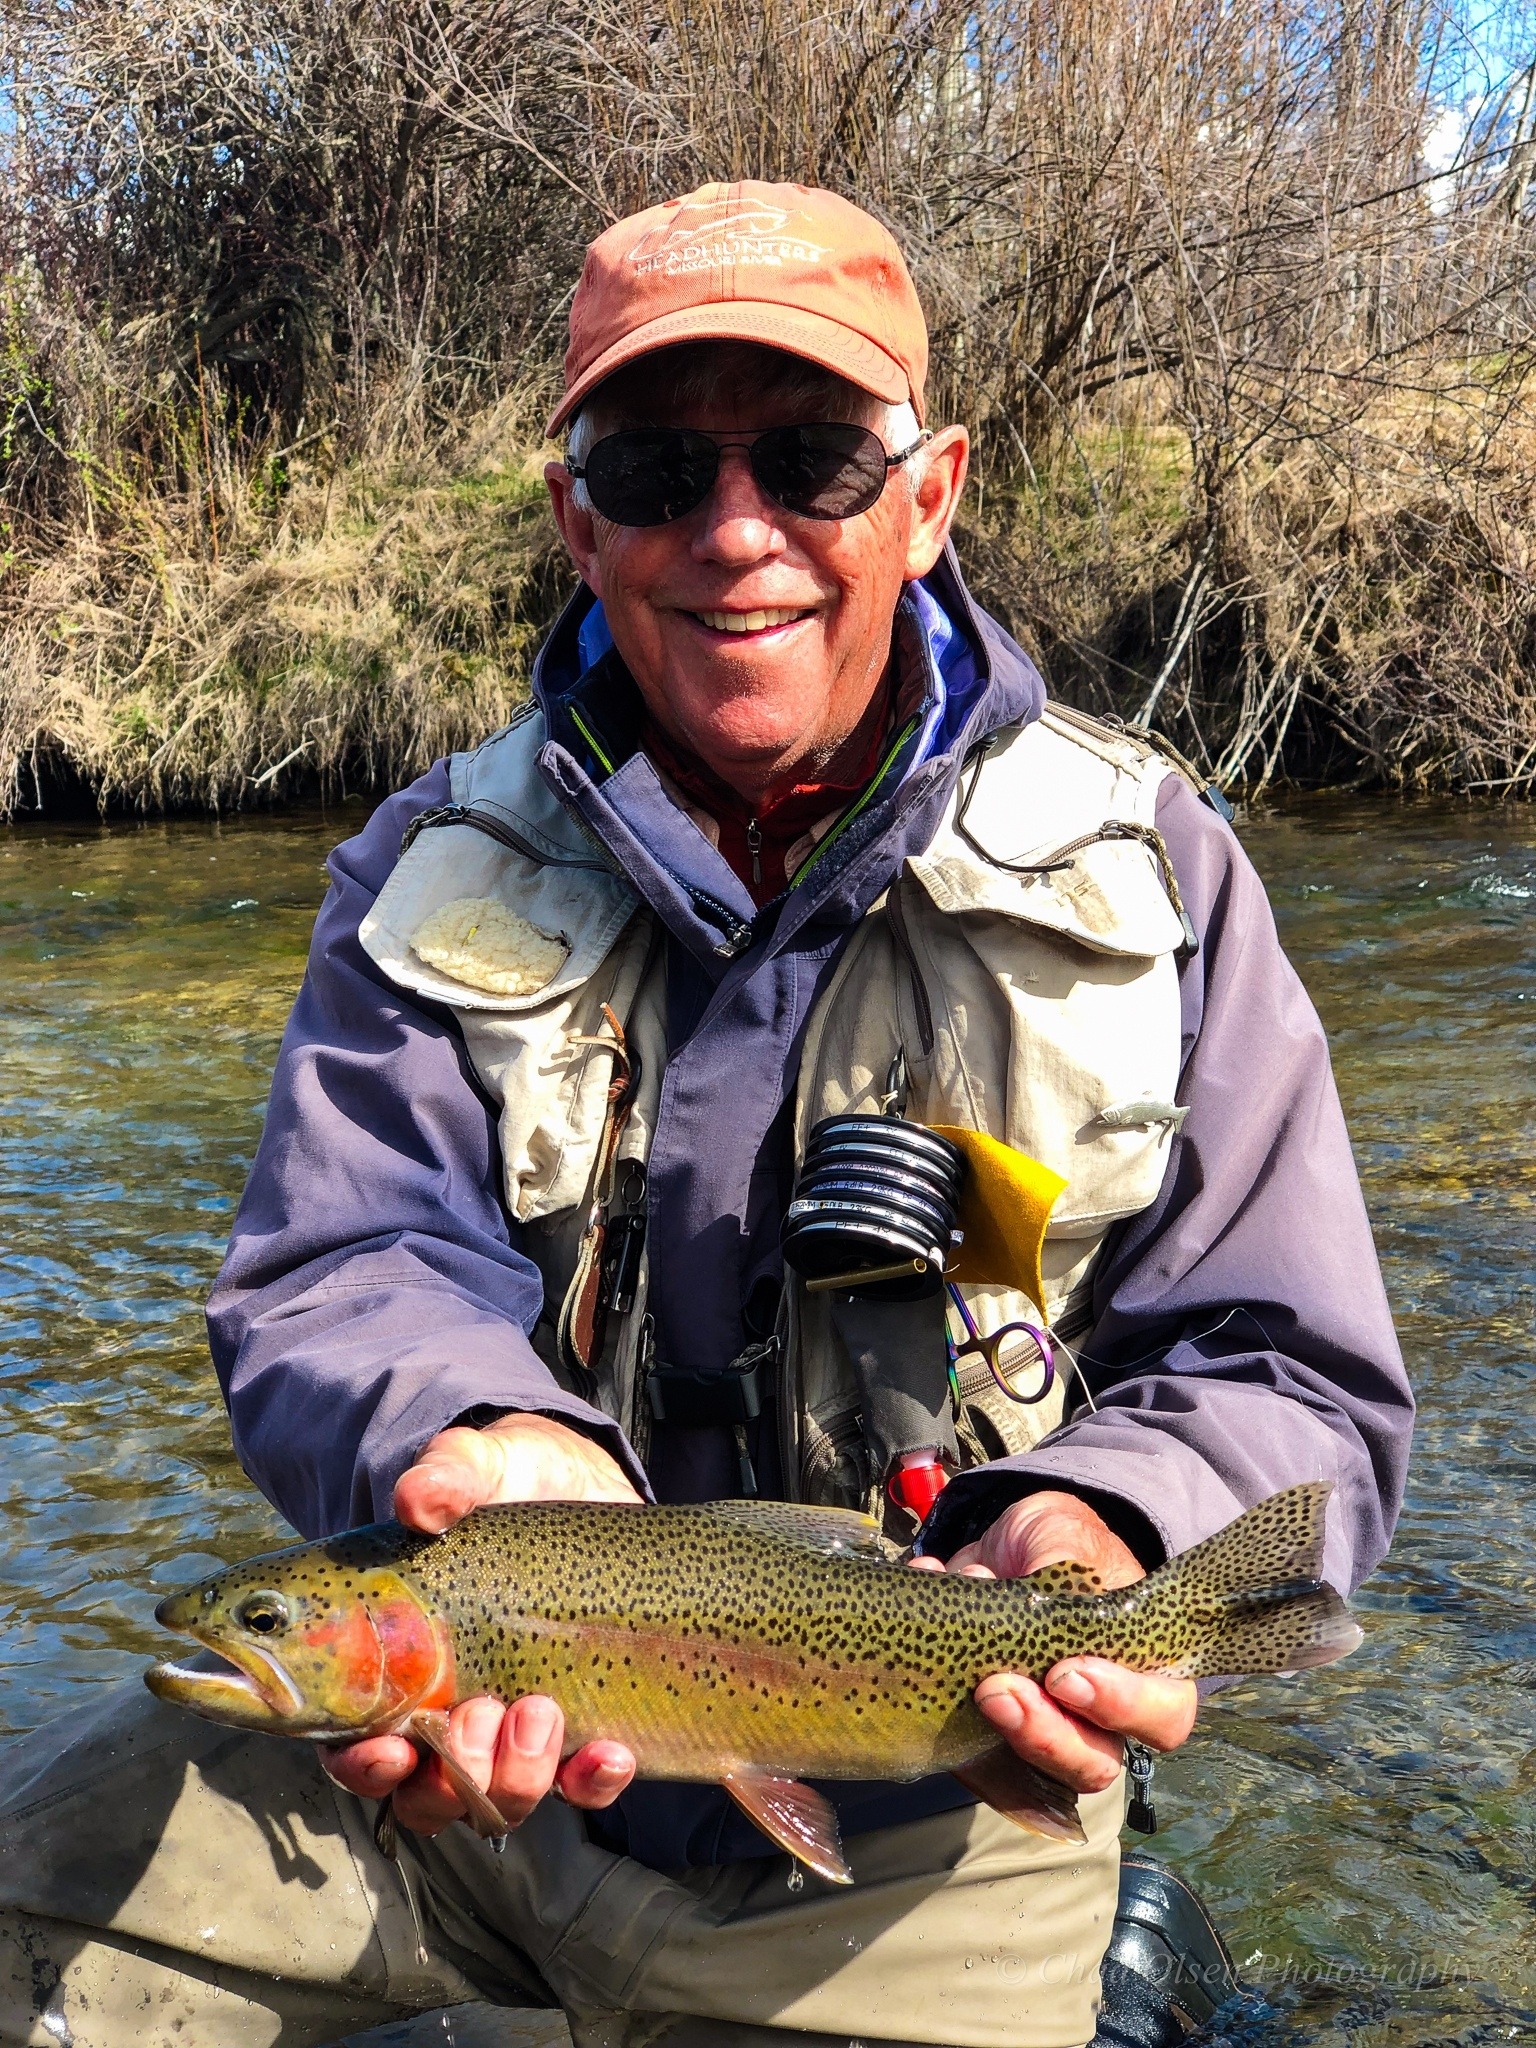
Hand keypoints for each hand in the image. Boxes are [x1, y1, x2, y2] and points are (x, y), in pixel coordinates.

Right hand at [322, 1413, 641, 1833]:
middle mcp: (451, 1715)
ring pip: (500, 1803)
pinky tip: (610, 1754)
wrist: (584, 1483)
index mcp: (397, 1668)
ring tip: (538, 1710)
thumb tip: (416, 1500)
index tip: (389, 1749)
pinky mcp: (583, 1723)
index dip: (365, 1766)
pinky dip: (592, 1782)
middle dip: (451, 1776)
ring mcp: (518, 1727)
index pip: (358, 1748)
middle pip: (429, 1797)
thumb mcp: (475, 1467)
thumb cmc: (505, 1480)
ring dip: (515, 1777)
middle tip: (477, 1713)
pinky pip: (583, 1785)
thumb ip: (444, 1476)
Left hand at [913, 1490, 1197, 1793]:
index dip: (1122, 1706)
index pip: (1161, 1717)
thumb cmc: (1059, 1543)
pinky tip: (925, 1660)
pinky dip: (940, 1720)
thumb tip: (1046, 1586)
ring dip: (1001, 1737)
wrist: (1002, 1547)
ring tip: (975, 1686)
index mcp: (1141, 1670)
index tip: (1067, 1674)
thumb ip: (1066, 1564)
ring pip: (1036, 1777)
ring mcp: (1045, 1731)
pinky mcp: (989, 1735)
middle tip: (999, 1689)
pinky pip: (969, 1757)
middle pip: (1093, 1764)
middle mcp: (1099, 1716)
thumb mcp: (1067, 1536)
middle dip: (1045, 1734)